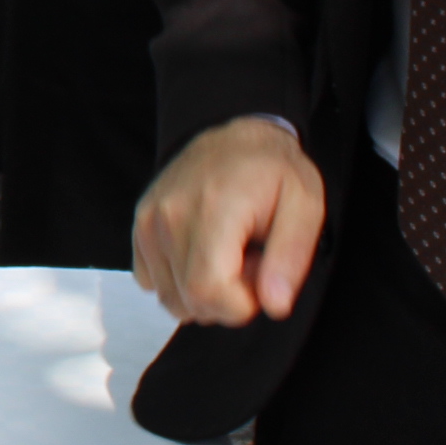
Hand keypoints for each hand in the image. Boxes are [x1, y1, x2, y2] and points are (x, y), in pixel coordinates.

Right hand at [130, 117, 327, 326]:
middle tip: (250, 260)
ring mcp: (148, 224)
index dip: (243, 303)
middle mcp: (168, 217)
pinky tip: (205, 253)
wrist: (233, 138)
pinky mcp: (140, 230)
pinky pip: (155, 284)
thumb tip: (274, 306)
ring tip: (229, 255)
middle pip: (189, 302)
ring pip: (171, 299)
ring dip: (206, 292)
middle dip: (228, 298)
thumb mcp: (305, 206)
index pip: (207, 292)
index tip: (262, 275)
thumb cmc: (271, 170)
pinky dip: (181, 282)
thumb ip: (291, 258)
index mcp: (211, 210)